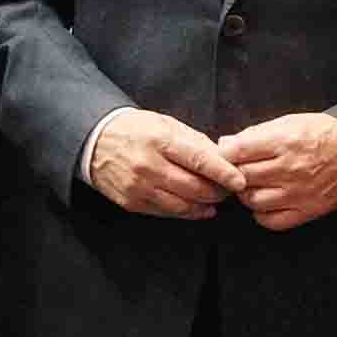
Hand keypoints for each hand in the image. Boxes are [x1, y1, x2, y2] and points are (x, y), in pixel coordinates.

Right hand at [86, 109, 247, 219]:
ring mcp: (138, 186)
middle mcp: (148, 165)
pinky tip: (197, 209)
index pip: (199, 160)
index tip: (240, 181)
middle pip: (194, 187)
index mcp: (160, 140)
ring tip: (215, 201)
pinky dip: (186, 212)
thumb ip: (195, 142)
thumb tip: (223, 159)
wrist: (95, 141)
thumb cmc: (137, 130)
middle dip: (217, 192)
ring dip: (204, 206)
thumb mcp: (166, 124)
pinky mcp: (131, 202)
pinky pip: (166, 212)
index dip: (223, 173)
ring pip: (182, 205)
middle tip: (229, 190)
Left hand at [213, 112, 336, 231]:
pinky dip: (262, 214)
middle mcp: (289, 168)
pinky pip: (271, 221)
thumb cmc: (322, 134)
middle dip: (235, 174)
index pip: (237, 152)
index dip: (225, 155)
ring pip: (253, 200)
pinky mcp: (307, 210)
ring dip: (248, 194)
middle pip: (242, 177)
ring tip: (255, 186)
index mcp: (283, 142)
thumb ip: (256, 133)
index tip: (226, 156)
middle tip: (240, 171)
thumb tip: (226, 143)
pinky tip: (267, 202)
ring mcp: (298, 192)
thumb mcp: (289, 122)